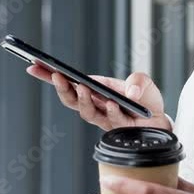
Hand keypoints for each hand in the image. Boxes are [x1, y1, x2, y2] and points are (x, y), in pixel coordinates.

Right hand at [26, 65, 170, 131]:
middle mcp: (96, 103)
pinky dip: (111, 110)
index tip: (33, 66)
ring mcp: (104, 117)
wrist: (159, 120)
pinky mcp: (118, 127)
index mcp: (95, 88)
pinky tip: (111, 102)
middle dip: (62, 88)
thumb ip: (137, 81)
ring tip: (83, 87)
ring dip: (83, 99)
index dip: (49, 75)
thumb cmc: (146, 99)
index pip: (68, 82)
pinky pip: (112, 119)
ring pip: (86, 112)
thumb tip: (128, 92)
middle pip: (71, 99)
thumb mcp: (142, 81)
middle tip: (58, 76)